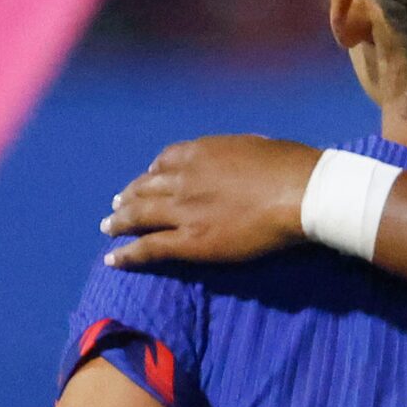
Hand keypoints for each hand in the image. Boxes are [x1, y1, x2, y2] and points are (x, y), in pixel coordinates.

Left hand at [102, 133, 320, 267]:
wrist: (298, 191)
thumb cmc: (291, 166)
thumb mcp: (256, 146)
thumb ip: (236, 155)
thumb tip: (242, 161)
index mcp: (200, 152)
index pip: (165, 161)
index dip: (152, 172)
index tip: (149, 178)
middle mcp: (183, 178)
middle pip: (145, 187)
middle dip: (129, 196)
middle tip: (117, 204)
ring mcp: (183, 210)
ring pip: (138, 216)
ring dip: (120, 222)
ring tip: (108, 228)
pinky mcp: (189, 241)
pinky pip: (149, 248)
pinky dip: (127, 254)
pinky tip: (112, 260)